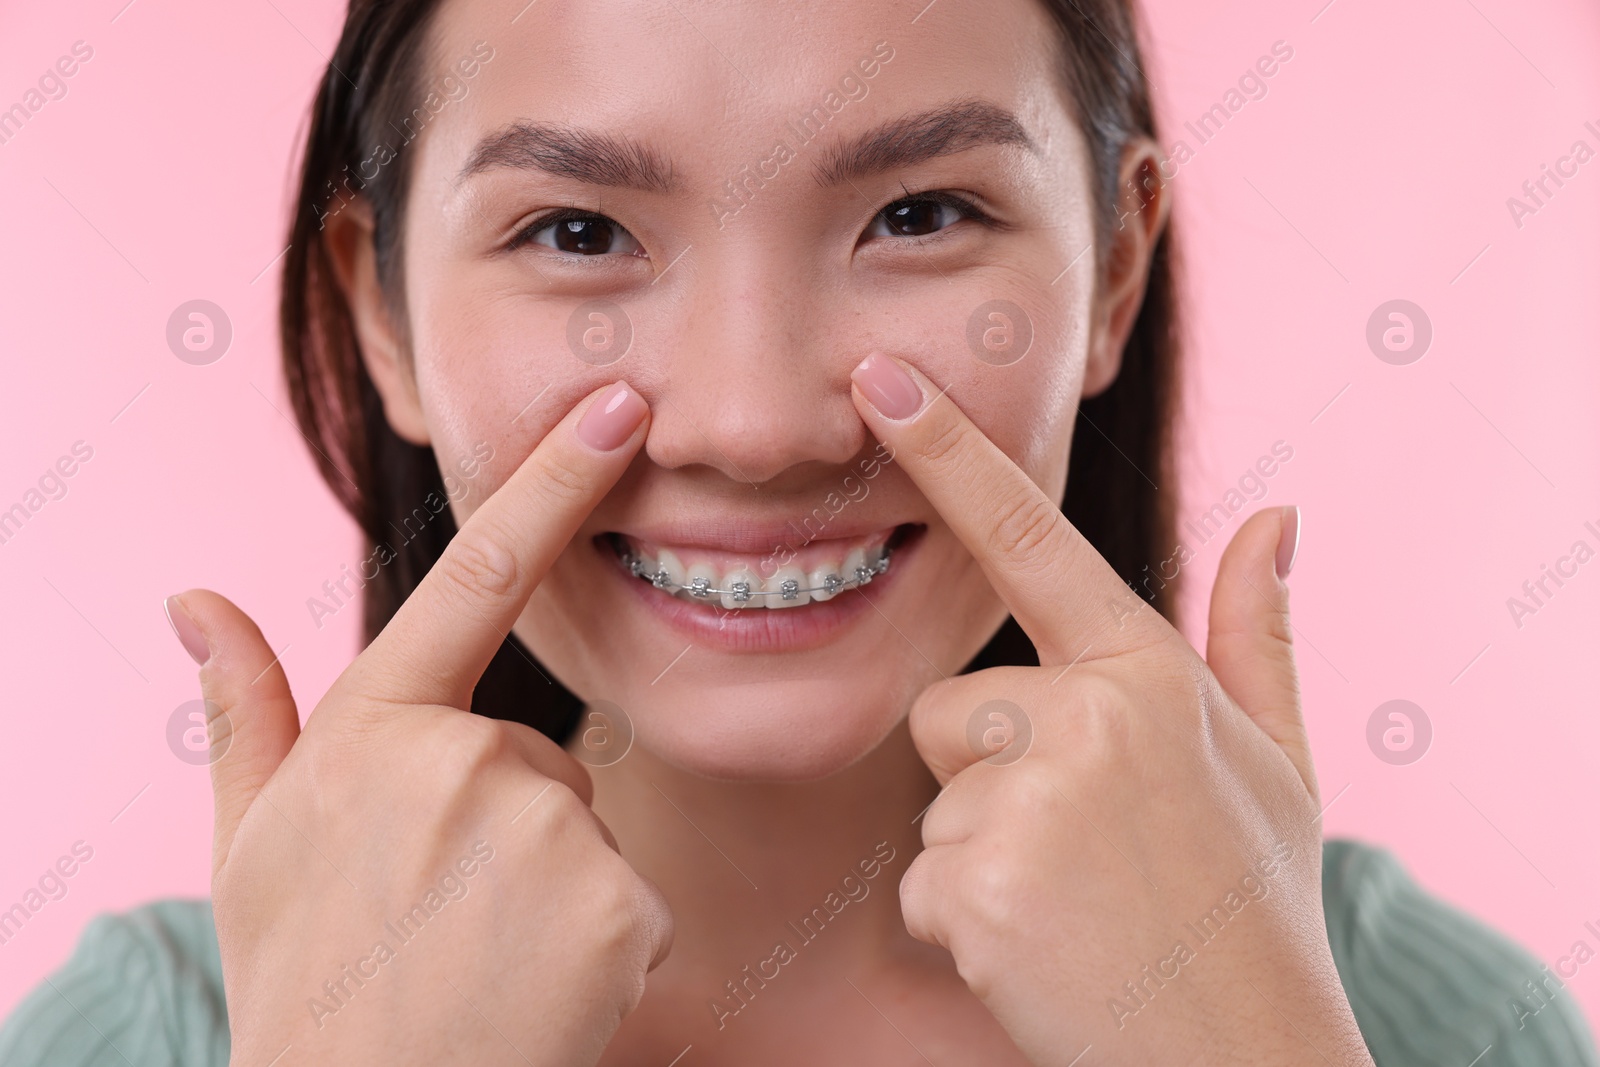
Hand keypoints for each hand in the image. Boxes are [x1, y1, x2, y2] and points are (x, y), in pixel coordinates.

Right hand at [166, 382, 670, 1066]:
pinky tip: (537, 987)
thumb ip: (246, 710)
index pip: (475, 576)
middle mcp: (461, 758)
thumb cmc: (304, 978)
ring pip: (581, 824)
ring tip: (482, 954)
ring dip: (550, 879)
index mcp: (372, 729)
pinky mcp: (615, 901)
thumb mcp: (253, 844)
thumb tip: (196, 599)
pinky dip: (598, 940)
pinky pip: (628, 894)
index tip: (620, 408)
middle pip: (536, 750)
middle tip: (443, 911)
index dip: (555, 482)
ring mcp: (542, 829)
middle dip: (508, 817)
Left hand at [851, 354, 1373, 1065]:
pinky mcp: (977, 886)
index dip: (949, 453)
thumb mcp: (1277, 767)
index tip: (879, 377)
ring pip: (936, 799)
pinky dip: (967, 924)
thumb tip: (1279, 516)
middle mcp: (1088, 717)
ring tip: (1073, 905)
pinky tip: (1042, 952)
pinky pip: (922, 881)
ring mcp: (1030, 801)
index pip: (1031, 540)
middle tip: (1085, 854)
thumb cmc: (1254, 910)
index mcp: (1149, 675)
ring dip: (982, 856)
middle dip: (991, 777)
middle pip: (949, 709)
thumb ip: (1257, 636)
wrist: (1244, 1060)